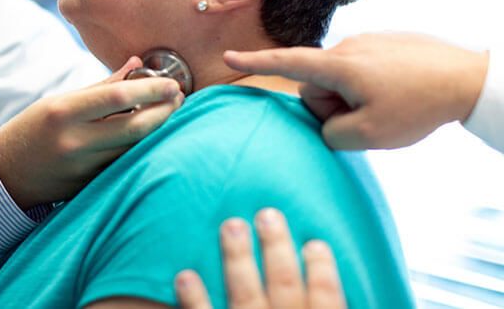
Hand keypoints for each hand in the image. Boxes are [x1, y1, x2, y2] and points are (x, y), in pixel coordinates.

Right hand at [0, 57, 183, 208]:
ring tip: (171, 113)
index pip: (118, 97)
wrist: (8, 174)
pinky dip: (142, 148)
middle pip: (135, 128)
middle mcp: (75, 142)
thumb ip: (100, 86)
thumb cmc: (33, 129)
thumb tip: (136, 64)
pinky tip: (153, 136)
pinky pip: (125, 164)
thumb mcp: (58, 102)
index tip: (171, 83)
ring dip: (159, 131)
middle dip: (165, 112)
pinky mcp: (91, 185)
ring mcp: (84, 168)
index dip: (151, 90)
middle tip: (179, 98)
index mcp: (63, 112)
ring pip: (135, 149)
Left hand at [175, 208, 345, 308]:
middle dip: (276, 247)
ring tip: (231, 225)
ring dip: (238, 259)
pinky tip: (184, 275)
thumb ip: (322, 305)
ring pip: (246, 295)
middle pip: (284, 286)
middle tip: (268, 213)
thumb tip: (324, 274)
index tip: (316, 241)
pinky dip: (194, 299)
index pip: (328, 299)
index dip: (323, 269)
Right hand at [222, 33, 488, 148]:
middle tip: (366, 119)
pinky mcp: (387, 43)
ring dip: (354, 98)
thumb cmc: (417, 106)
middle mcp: (347, 48)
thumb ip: (330, 133)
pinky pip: (364, 70)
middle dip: (331, 106)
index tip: (226, 57)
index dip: (253, 62)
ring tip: (390, 105)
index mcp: (338, 66)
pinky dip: (373, 86)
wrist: (469, 78)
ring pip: (342, 79)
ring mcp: (369, 42)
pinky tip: (401, 93)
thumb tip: (327, 122)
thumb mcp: (367, 135)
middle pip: (318, 84)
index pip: (285, 63)